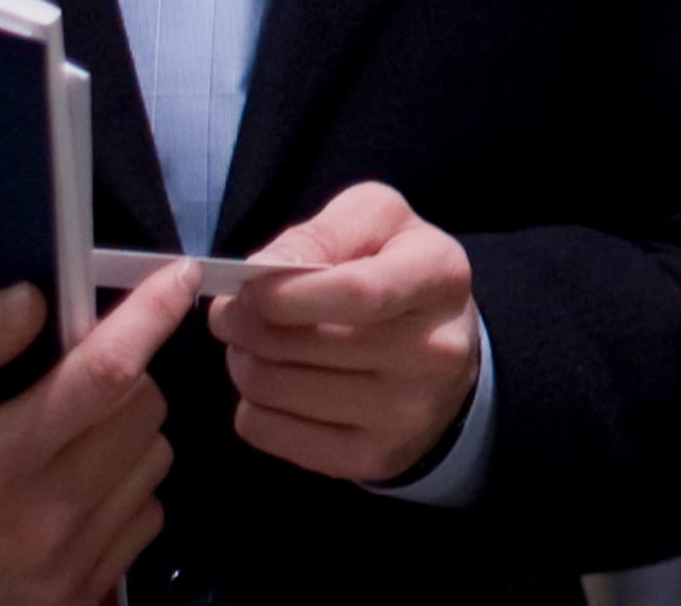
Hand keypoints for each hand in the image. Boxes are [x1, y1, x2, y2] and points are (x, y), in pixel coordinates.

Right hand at [0, 262, 195, 605]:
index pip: (104, 377)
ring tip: (62, 436)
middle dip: (122, 376)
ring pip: (152, 463)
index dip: (150, 318)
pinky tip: (69, 485)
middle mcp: (42, 521)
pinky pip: (144, 518)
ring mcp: (65, 567)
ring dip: (123, 434)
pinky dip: (123, 489)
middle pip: (143, 414)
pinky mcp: (76, 596)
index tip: (177, 278)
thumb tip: (34, 301)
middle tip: (71, 375)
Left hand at [209, 181, 480, 481]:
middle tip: (231, 313)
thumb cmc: (397, 271)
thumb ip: (319, 234)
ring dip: (243, 362)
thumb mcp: (375, 223)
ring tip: (251, 345)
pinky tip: (272, 385)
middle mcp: (435, 351)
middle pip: (305, 344)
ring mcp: (407, 413)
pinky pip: (269, 432)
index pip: (356, 293)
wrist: (449, 355)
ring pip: (277, 388)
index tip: (247, 286)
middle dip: (245, 323)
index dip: (284, 292)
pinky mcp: (374, 458)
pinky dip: (252, 407)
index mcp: (440, 277)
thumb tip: (261, 272)